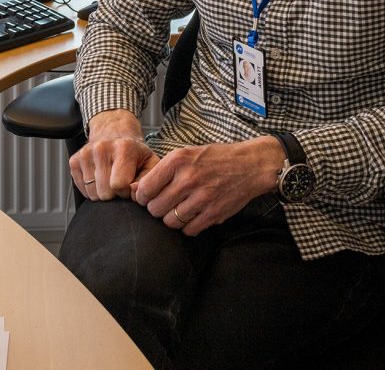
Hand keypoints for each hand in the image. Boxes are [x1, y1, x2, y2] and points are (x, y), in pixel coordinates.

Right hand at [69, 110, 159, 200]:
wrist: (113, 131)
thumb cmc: (133, 152)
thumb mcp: (150, 162)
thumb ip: (148, 180)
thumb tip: (133, 193)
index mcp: (123, 148)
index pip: (119, 185)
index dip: (126, 192)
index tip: (129, 184)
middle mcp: (101, 148)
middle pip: (104, 192)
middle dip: (114, 194)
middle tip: (119, 182)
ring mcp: (85, 153)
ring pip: (92, 193)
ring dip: (102, 192)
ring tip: (109, 179)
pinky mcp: (74, 160)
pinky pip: (81, 189)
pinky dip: (91, 189)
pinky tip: (99, 178)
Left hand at [132, 136, 284, 235]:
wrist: (250, 165)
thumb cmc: (215, 159)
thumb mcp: (185, 155)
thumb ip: (160, 172)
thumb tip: (133, 190)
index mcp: (178, 160)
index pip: (145, 188)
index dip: (143, 197)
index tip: (148, 197)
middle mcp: (188, 179)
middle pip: (155, 208)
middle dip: (157, 209)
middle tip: (165, 204)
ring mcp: (202, 198)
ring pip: (170, 222)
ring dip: (172, 219)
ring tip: (179, 209)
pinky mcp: (214, 213)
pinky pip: (188, 230)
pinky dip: (188, 226)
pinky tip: (193, 215)